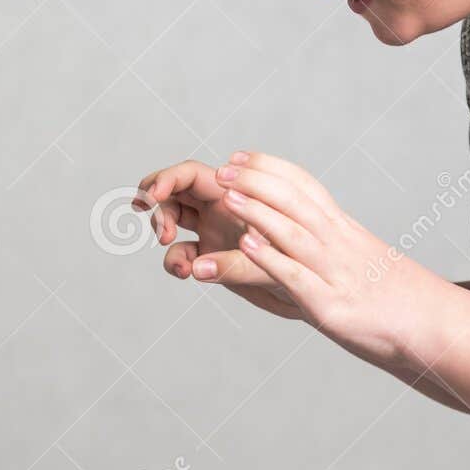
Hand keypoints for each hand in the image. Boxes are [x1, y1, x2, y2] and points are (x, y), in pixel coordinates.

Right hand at [133, 159, 304, 320]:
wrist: (317, 296)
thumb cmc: (306, 273)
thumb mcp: (275, 267)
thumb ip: (234, 266)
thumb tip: (195, 268)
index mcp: (237, 194)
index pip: (192, 174)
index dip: (167, 179)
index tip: (152, 196)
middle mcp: (222, 207)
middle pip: (175, 190)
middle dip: (157, 200)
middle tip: (154, 223)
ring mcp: (215, 230)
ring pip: (174, 219)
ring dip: (165, 230)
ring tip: (172, 250)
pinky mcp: (210, 256)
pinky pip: (182, 253)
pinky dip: (176, 262)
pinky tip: (186, 272)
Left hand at [202, 150, 454, 368]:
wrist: (441, 330)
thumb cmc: (403, 303)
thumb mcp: (366, 264)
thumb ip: (336, 250)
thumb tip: (311, 241)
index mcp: (347, 232)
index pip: (305, 187)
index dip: (269, 168)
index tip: (239, 157)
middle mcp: (342, 245)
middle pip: (294, 201)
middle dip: (255, 182)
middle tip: (222, 170)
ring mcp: (337, 274)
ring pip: (293, 233)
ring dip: (257, 212)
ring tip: (226, 196)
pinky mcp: (332, 306)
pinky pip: (297, 277)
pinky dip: (270, 259)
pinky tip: (245, 247)